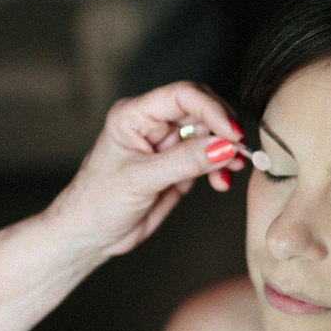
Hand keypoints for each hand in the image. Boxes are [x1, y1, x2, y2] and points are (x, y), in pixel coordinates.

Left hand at [45, 81, 245, 259]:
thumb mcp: (140, 180)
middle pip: (201, 111)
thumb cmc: (98, 202)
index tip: (231, 133)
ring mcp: (167, 145)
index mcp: (136, 115)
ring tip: (232, 170)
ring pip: (209, 135)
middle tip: (239, 150)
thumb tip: (224, 147)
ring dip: (225, 151)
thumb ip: (184, 162)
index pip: (182, 95)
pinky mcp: (178, 166)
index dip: (211, 109)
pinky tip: (220, 183)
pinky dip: (220, 168)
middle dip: (223, 129)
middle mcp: (153, 124)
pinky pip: (208, 158)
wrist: (91, 235)